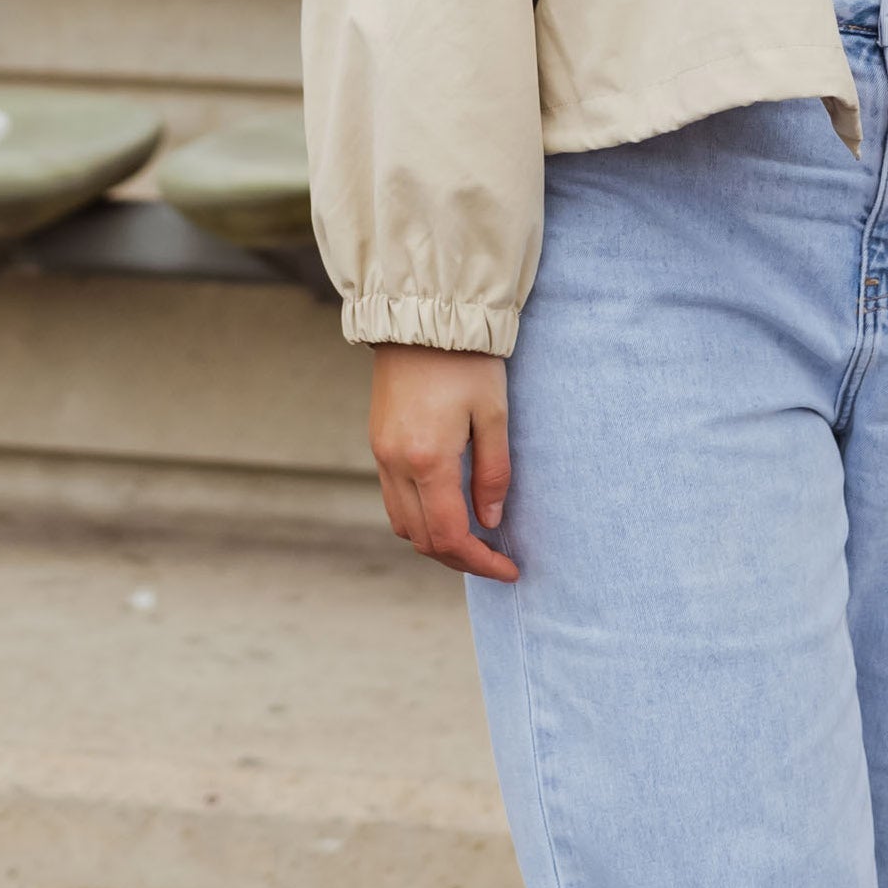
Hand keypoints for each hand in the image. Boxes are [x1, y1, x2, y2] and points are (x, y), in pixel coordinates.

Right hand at [369, 345, 516, 580]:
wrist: (423, 318)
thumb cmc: (467, 361)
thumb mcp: (495, 415)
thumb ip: (494, 473)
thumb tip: (490, 520)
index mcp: (428, 459)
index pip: (450, 535)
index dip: (481, 561)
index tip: (509, 569)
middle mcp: (396, 463)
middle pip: (423, 539)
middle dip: (460, 558)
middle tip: (496, 560)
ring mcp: (381, 455)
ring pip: (403, 523)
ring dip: (436, 540)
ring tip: (474, 539)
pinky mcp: (378, 443)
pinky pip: (394, 499)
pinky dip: (419, 517)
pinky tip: (448, 509)